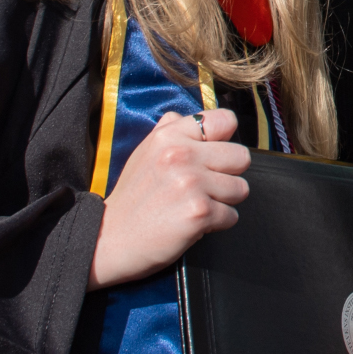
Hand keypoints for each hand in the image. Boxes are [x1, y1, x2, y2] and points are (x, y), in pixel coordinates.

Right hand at [91, 109, 247, 287]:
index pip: (225, 120)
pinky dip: (217, 224)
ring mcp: (192, 183)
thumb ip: (168, 131)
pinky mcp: (199, 212)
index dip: (225, 141)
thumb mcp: (144, 153)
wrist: (111, 238)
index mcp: (169, 135)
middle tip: (204, 188)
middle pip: (241, 157)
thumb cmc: (132, 198)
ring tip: (195, 205)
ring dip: (223, 202)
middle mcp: (182, 154)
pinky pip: (232, 216)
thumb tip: (186, 115)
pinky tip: (193, 223)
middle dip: (228, 175)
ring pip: (240, 188)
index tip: (213, 157)